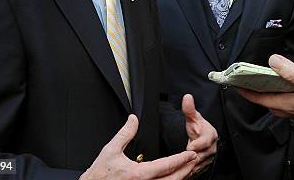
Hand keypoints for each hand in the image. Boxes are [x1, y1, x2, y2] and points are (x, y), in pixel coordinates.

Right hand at [81, 114, 196, 179]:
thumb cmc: (99, 174)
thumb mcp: (110, 150)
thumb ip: (125, 133)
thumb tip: (134, 119)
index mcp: (138, 174)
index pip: (166, 165)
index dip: (181, 159)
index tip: (191, 153)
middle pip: (172, 179)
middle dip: (186, 169)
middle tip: (194, 159)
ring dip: (180, 177)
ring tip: (187, 168)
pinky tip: (173, 177)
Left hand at [182, 94, 217, 174]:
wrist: (202, 138)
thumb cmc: (198, 128)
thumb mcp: (193, 118)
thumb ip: (189, 109)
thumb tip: (187, 97)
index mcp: (210, 135)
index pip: (206, 141)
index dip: (197, 144)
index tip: (190, 146)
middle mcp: (212, 148)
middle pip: (201, 154)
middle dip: (191, 156)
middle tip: (181, 157)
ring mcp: (209, 158)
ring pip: (198, 164)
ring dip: (190, 164)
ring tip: (180, 164)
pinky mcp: (205, 165)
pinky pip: (197, 170)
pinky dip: (189, 170)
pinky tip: (182, 168)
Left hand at [239, 54, 293, 122]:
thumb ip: (291, 72)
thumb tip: (272, 60)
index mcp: (287, 104)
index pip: (260, 99)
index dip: (247, 92)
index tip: (236, 85)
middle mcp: (292, 109)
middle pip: (269, 102)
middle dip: (259, 94)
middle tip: (251, 84)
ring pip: (281, 103)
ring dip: (273, 94)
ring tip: (270, 83)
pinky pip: (293, 102)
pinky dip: (288, 95)